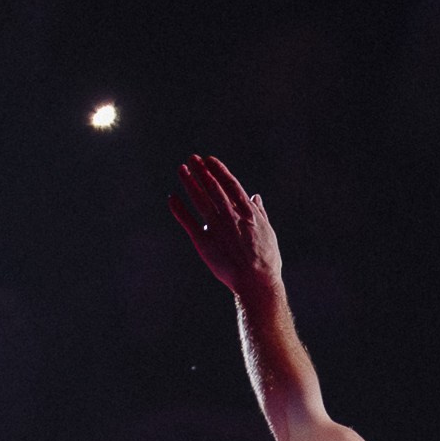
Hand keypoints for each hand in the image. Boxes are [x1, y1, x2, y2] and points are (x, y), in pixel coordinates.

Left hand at [170, 153, 281, 295]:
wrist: (256, 281)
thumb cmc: (266, 260)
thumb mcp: (267, 232)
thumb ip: (259, 212)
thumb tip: (255, 196)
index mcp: (247, 212)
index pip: (230, 184)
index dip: (218, 170)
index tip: (209, 160)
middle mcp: (230, 215)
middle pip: (212, 187)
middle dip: (201, 171)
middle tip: (192, 158)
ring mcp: (216, 227)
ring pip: (199, 199)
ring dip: (189, 182)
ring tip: (181, 169)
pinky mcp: (203, 241)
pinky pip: (188, 221)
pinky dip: (179, 209)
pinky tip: (172, 198)